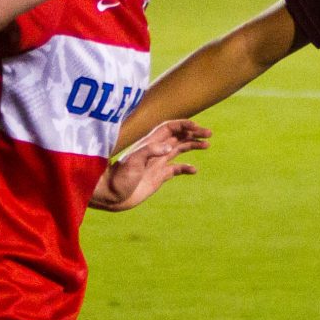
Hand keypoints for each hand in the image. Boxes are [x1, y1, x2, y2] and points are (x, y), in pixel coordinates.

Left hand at [92, 120, 211, 211]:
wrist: (111, 195)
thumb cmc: (119, 177)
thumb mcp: (133, 162)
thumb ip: (150, 151)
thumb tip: (169, 147)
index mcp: (150, 143)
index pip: (170, 128)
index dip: (183, 124)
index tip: (197, 126)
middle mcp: (156, 151)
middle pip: (178, 137)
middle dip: (193, 133)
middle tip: (209, 134)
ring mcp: (157, 163)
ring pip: (179, 150)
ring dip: (192, 146)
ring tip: (207, 145)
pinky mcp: (158, 177)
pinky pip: (176, 169)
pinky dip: (186, 168)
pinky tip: (194, 170)